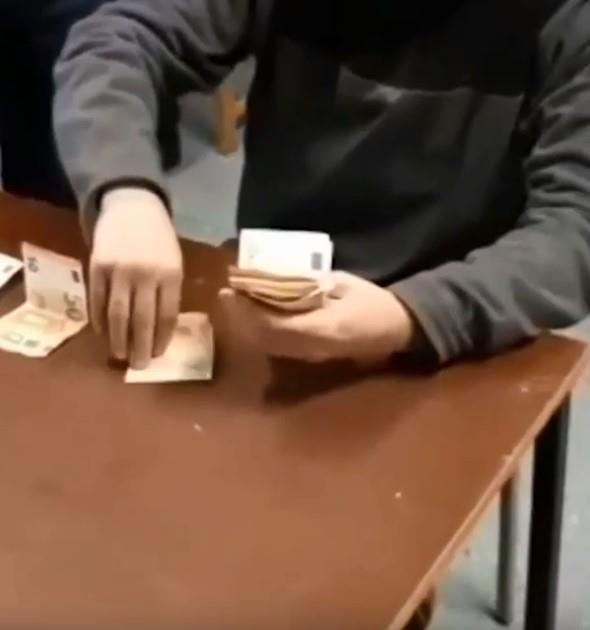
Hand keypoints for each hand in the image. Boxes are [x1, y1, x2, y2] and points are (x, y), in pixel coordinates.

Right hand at [90, 187, 182, 368]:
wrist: (133, 207)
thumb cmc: (158, 240)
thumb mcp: (174, 262)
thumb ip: (168, 292)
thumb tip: (159, 332)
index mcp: (171, 274)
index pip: (167, 316)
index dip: (161, 339)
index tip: (157, 356)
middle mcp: (146, 273)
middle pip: (142, 320)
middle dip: (140, 347)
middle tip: (138, 366)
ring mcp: (119, 270)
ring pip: (117, 314)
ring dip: (117, 339)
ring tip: (119, 356)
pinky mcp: (96, 265)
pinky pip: (96, 300)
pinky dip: (98, 319)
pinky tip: (101, 333)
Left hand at [219, 271, 413, 366]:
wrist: (395, 329)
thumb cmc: (373, 302)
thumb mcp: (344, 283)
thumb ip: (310, 283)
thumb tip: (276, 277)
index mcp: (323, 328)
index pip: (274, 324)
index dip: (249, 310)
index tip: (233, 289)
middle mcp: (312, 348)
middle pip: (264, 339)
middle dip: (241, 318)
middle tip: (226, 293)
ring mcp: (311, 356)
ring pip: (268, 346)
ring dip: (248, 326)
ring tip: (235, 302)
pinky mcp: (311, 356)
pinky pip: (278, 346)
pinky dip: (261, 331)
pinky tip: (255, 314)